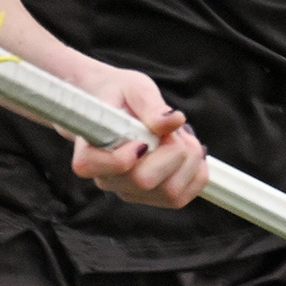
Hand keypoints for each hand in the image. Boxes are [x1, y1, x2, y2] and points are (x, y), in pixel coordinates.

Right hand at [59, 57, 208, 208]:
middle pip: (144, 181)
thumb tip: (174, 120)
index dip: (122, 158)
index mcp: (89, 150)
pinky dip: (196, 174)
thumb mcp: (134, 88)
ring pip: (170, 193)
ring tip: (181, 137)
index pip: (93, 167)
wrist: (117, 105)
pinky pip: (182, 198)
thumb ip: (150, 104)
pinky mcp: (150, 197)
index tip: (142, 138)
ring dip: (188, 161)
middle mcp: (106, 177)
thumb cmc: (120, 94)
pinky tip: (189, 152)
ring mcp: (128, 191)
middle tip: (174, 129)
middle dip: (172, 151)